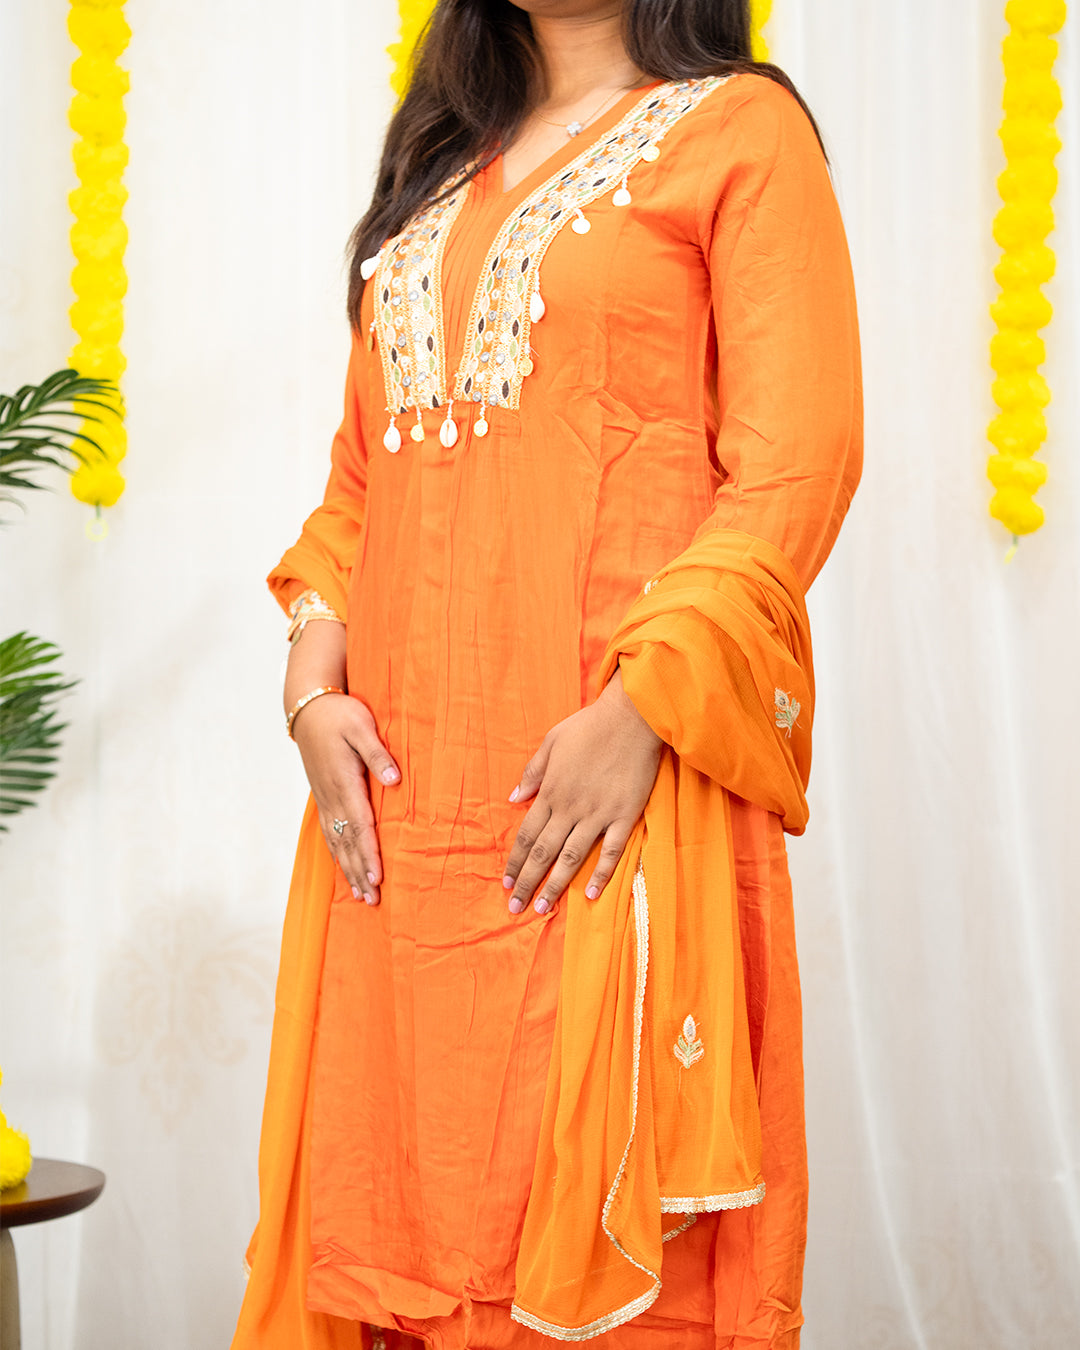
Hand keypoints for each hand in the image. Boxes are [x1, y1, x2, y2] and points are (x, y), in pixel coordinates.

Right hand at [291, 692, 399, 904]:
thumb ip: (377, 754)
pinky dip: (337, 854)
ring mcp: (325, 798)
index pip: (360, 826)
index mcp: (344, 782)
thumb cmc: (339, 714)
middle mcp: (332, 796)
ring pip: (336, 842)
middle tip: (373, 900)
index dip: (369, 854)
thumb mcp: (361, 726)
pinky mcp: (323, 796)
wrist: (308, 708)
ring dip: (348, 869)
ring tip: (361, 895)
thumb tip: (395, 780)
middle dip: (360, 872)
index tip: (377, 877)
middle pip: (347, 842)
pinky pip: (329, 832)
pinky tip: (344, 867)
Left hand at [502, 668, 662, 915]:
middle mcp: (570, 808)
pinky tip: (591, 894)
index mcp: (551, 791)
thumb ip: (533, 772)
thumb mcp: (551, 742)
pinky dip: (601, 874)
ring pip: (571, 857)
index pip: (526, 835)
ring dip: (555, 886)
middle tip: (515, 908)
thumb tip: (514, 797)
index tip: (506, 883)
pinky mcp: (624, 815)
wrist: (631, 718)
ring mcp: (598, 814)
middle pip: (543, 852)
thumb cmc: (590, 726)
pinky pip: (610, 851)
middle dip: (527, 882)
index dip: (515, 861)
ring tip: (542, 909)